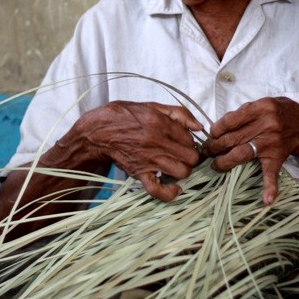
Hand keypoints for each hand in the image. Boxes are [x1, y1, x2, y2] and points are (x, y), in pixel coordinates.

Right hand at [76, 101, 203, 200]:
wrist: (98, 131)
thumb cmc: (125, 116)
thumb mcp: (152, 106)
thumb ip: (179, 113)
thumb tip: (200, 126)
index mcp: (161, 123)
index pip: (190, 139)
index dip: (191, 141)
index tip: (184, 142)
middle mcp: (157, 142)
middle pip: (191, 158)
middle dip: (191, 157)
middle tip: (183, 154)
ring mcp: (148, 159)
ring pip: (182, 172)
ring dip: (183, 171)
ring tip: (177, 166)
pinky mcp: (139, 173)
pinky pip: (158, 190)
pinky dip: (169, 193)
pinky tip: (175, 188)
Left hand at [203, 97, 298, 204]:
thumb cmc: (280, 112)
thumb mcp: (264, 103)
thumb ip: (244, 112)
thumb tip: (221, 126)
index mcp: (261, 108)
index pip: (230, 120)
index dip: (217, 129)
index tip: (211, 134)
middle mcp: (266, 125)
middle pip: (232, 138)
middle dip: (215, 146)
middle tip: (207, 151)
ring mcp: (271, 143)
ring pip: (242, 153)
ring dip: (225, 161)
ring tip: (215, 164)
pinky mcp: (277, 157)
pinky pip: (272, 173)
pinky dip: (270, 187)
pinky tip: (266, 199)